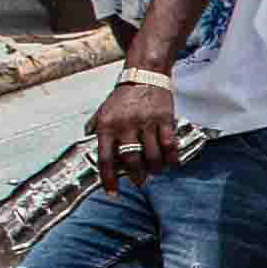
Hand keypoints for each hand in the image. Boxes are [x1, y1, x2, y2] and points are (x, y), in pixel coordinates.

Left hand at [91, 71, 182, 185]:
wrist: (145, 74)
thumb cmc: (123, 97)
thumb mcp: (104, 111)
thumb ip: (98, 130)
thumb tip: (94, 151)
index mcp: (107, 125)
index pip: (105, 158)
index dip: (109, 179)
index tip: (113, 193)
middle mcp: (126, 125)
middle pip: (131, 160)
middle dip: (136, 176)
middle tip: (139, 181)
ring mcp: (146, 122)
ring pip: (152, 156)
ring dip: (154, 169)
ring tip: (154, 171)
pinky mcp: (165, 119)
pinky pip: (170, 145)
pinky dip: (171, 158)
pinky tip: (170, 162)